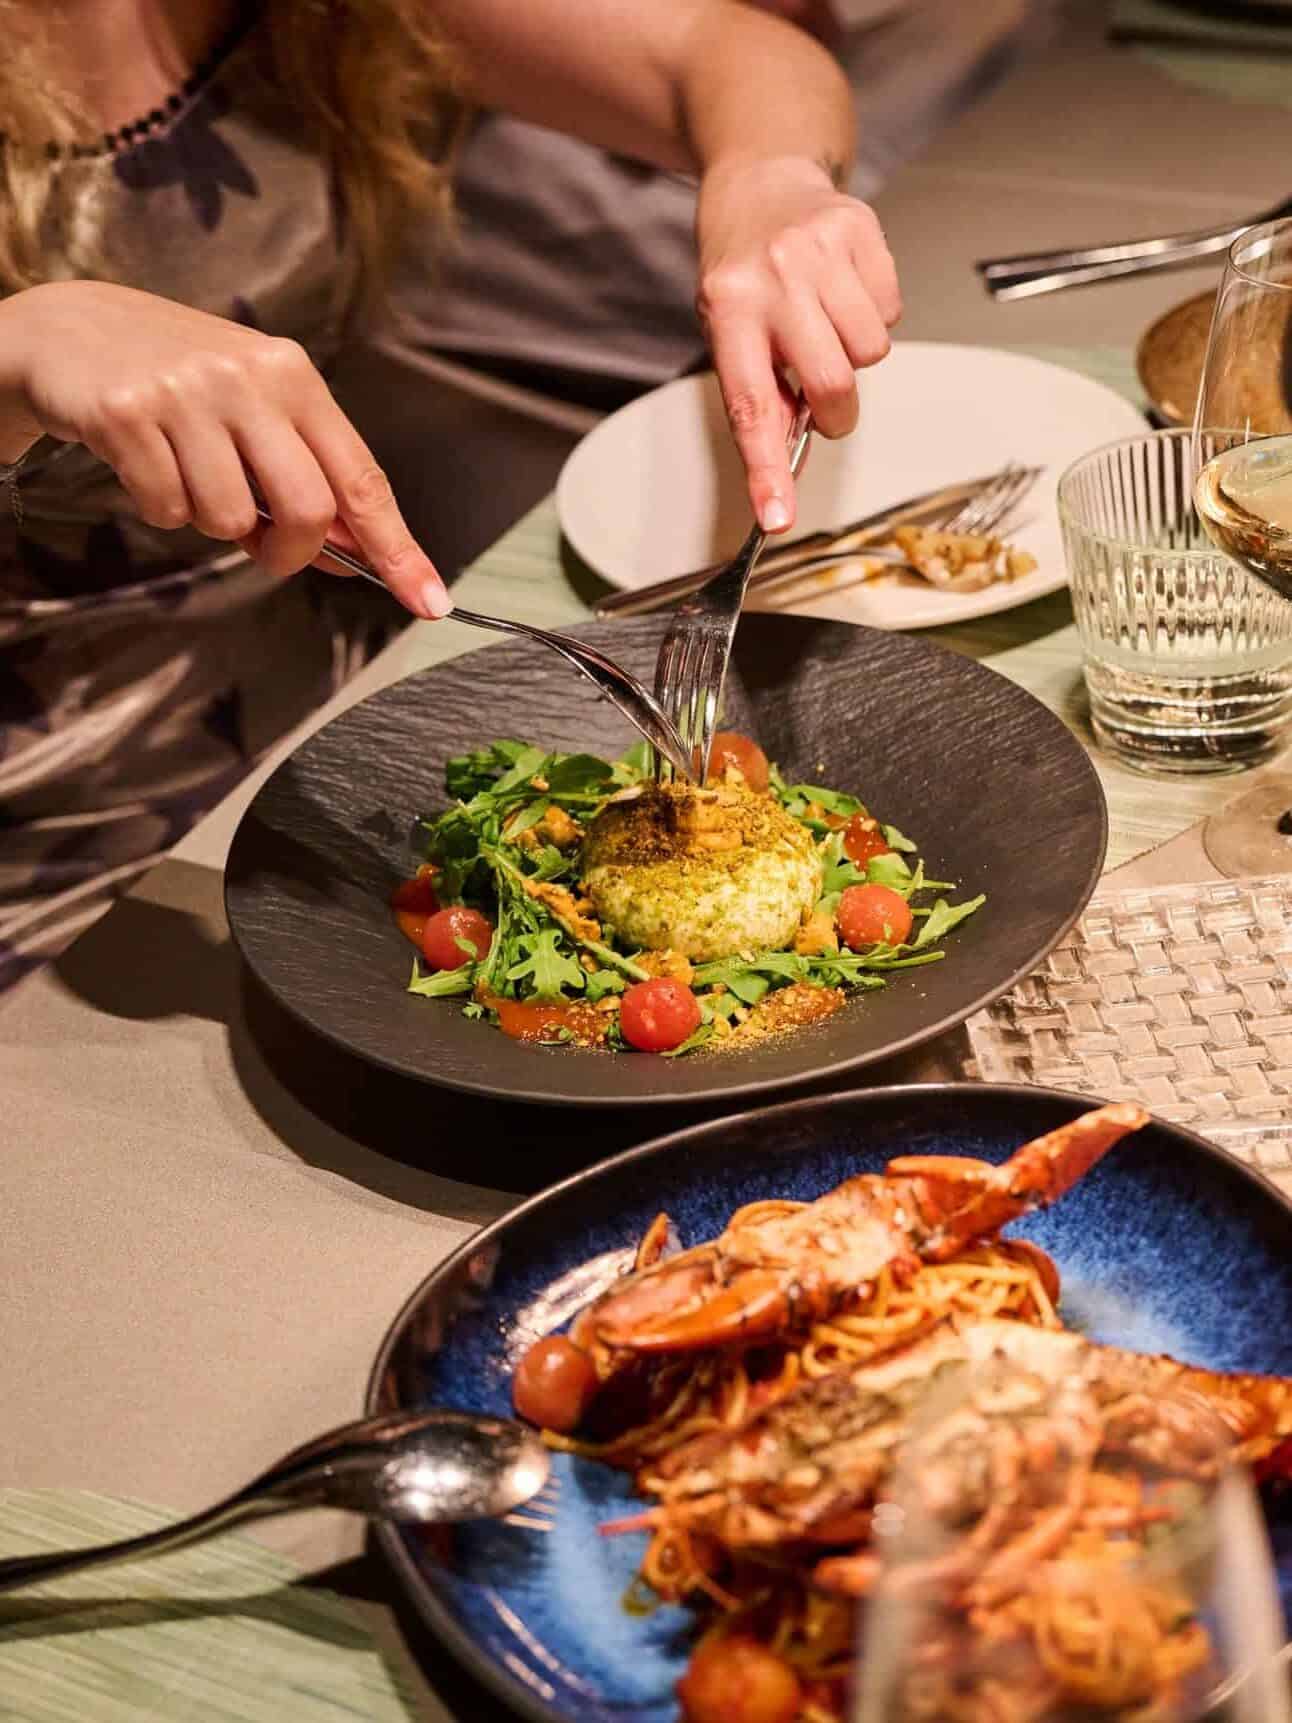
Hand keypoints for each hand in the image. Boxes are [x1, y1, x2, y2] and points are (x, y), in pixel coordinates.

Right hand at [0, 281, 450, 618]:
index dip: (398, 548)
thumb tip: (356, 552)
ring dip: (210, 523)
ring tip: (186, 472)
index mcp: (293, 376)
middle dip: (287, 552)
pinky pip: (167, 510)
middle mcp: (248, 378)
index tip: (429, 599)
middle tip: (261, 545)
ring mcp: (187, 393)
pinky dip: (161, 508)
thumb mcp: (255, 410)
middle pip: (306, 511)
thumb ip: (306, 474)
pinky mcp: (128, 414)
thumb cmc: (179, 382)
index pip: (361, 478)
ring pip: (230, 520)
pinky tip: (147, 463)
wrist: (71, 330)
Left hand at [695, 154, 900, 531]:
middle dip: (835, 410)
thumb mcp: (730, 331)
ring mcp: (820, 250)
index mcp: (728, 311)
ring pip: (872, 351)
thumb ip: (761, 390)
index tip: (776, 518)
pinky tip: (846, 293)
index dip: (766, 470)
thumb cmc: (744, 273)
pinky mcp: (861, 230)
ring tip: (827, 326)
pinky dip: (874, 314)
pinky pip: (891, 310)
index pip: (751, 407)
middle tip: (822, 398)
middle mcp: (774, 278)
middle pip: (832, 385)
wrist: (762, 181)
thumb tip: (789, 460)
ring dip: (856, 355)